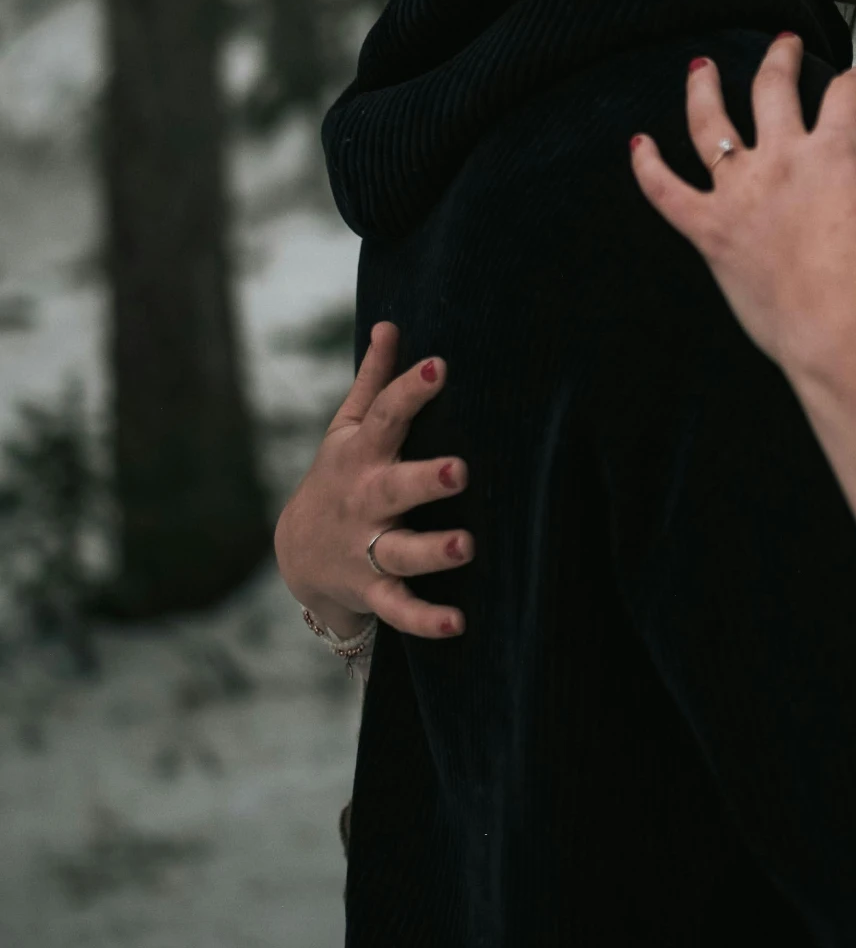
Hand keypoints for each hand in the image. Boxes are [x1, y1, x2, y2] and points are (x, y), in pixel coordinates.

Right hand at [273, 322, 472, 639]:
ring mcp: (366, 547)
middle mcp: (365, 500)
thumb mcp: (346, 429)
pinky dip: (424, 620)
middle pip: (395, 487)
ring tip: (467, 546)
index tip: (438, 366)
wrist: (297, 554)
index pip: (384, 416)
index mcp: (361, 454)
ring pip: (400, 551)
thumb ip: (373, 382)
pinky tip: (458, 623)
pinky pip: (398, 609)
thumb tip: (391, 324)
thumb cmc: (340, 475)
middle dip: (426, 479)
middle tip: (461, 470)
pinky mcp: (371, 589)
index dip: (409, 389)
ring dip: (433, 551)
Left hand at [628, 34, 855, 380]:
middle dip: (780, 58)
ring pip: (709, 125)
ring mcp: (740, 193)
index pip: (845, 93)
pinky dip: (647, 167)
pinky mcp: (711, 231)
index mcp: (836, 148)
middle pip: (772, 89)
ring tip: (699, 67)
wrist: (848, 333)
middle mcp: (782, 158)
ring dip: (703, 89)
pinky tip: (639, 144)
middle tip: (784, 43)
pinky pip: (666, 192)